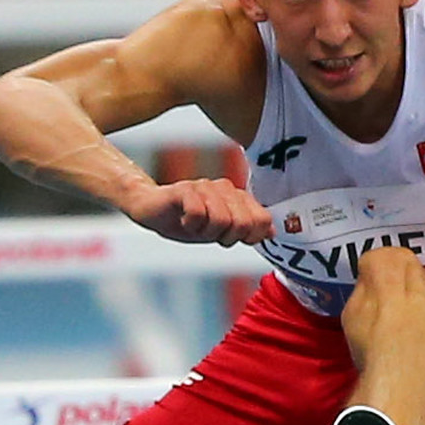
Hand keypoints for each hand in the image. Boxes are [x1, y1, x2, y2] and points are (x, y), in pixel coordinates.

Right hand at [122, 178, 274, 246]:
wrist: (151, 209)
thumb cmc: (187, 220)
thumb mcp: (220, 231)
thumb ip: (246, 230)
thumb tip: (272, 233)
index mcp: (238, 197)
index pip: (262, 220)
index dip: (250, 236)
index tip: (231, 238)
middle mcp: (225, 188)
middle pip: (243, 223)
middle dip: (226, 237)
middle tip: (209, 233)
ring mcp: (206, 187)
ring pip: (221, 221)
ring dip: (206, 232)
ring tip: (194, 226)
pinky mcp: (185, 189)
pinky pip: (198, 214)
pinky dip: (190, 225)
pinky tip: (183, 220)